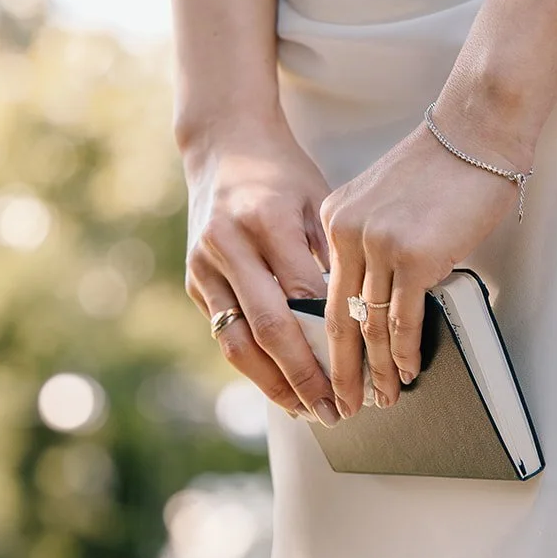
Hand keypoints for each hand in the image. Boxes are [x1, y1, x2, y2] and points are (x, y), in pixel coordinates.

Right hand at [182, 114, 342, 427]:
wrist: (223, 146)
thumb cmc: (281, 173)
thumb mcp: (316, 201)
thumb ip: (329, 257)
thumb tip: (357, 319)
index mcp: (263, 220)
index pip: (303, 296)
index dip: (333, 341)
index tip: (361, 371)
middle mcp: (227, 246)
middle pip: (268, 329)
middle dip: (303, 377)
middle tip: (333, 411)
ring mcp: (204, 266)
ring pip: (237, 343)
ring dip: (272, 385)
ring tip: (305, 412)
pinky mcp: (195, 281)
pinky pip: (225, 334)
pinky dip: (254, 365)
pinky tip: (281, 386)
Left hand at [318, 89, 536, 418]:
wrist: (475, 132)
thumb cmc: (441, 167)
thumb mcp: (382, 200)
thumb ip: (368, 242)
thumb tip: (373, 295)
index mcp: (333, 220)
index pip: (323, 293)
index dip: (325, 339)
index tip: (327, 367)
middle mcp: (347, 234)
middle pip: (338, 318)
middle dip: (340, 369)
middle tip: (340, 402)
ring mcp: (379, 246)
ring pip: (371, 326)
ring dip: (376, 370)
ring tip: (379, 397)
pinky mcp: (415, 257)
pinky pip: (404, 320)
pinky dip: (405, 353)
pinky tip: (406, 372)